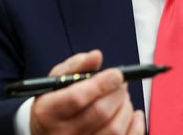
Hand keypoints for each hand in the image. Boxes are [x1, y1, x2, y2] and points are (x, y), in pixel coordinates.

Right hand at [30, 50, 144, 134]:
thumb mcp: (58, 80)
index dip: (101, 83)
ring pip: (114, 128)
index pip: (77, 98)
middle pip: (100, 112)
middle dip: (117, 93)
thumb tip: (96, 56)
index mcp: (47, 112)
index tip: (116, 74)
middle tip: (121, 84)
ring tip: (121, 98)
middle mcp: (61, 134)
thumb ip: (77, 66)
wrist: (48, 130)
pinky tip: (132, 113)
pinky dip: (135, 125)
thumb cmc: (55, 101)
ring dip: (125, 107)